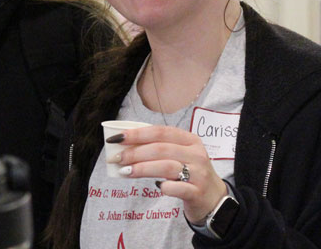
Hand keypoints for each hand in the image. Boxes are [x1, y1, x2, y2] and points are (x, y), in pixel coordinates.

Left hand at [108, 125, 227, 222]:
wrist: (214, 200)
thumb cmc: (189, 174)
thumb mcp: (179, 155)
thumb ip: (157, 148)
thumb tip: (124, 145)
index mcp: (190, 140)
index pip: (160, 131)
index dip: (136, 134)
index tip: (117, 138)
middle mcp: (196, 154)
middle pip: (160, 149)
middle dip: (134, 153)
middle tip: (116, 158)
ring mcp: (199, 174)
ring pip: (166, 166)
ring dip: (141, 168)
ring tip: (125, 171)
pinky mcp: (198, 192)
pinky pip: (178, 187)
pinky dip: (164, 186)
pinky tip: (156, 186)